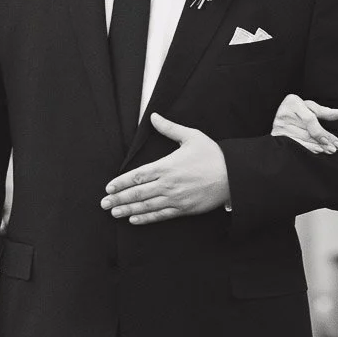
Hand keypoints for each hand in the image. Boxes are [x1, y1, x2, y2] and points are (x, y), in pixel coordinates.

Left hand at [102, 113, 229, 223]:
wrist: (233, 175)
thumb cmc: (213, 155)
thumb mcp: (191, 136)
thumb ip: (169, 128)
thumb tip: (153, 116)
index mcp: (167, 166)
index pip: (138, 175)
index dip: (121, 182)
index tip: (109, 187)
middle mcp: (168, 184)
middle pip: (137, 193)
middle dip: (119, 199)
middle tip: (104, 203)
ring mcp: (176, 198)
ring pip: (146, 206)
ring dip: (128, 210)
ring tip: (114, 212)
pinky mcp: (184, 209)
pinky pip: (161, 216)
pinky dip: (146, 218)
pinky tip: (134, 220)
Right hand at [271, 93, 337, 153]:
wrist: (280, 114)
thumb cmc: (298, 109)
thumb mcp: (310, 107)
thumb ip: (325, 111)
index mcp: (293, 102)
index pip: (309, 120)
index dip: (320, 131)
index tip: (331, 140)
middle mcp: (284, 113)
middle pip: (307, 132)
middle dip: (323, 141)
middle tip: (335, 148)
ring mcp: (279, 126)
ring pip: (302, 139)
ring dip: (317, 146)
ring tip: (329, 150)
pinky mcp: (276, 135)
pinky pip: (294, 144)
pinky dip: (307, 148)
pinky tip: (317, 151)